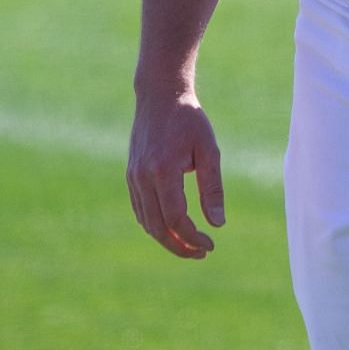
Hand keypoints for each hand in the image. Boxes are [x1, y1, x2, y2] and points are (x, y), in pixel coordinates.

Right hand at [126, 90, 225, 258]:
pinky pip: (140, 209)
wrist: (160, 96)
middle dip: (179, 246)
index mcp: (163, 170)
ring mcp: (132, 177)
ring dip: (166, 238)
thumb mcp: (209, 150)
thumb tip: (218, 223)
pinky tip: (173, 228)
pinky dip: (155, 224)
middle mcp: (142, 177)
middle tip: (202, 253)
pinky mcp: (130, 175)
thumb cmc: (189, 120)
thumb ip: (212, 188)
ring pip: (146, 222)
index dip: (192, 237)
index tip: (210, 244)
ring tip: (191, 246)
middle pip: (157, 227)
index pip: (175, 218)